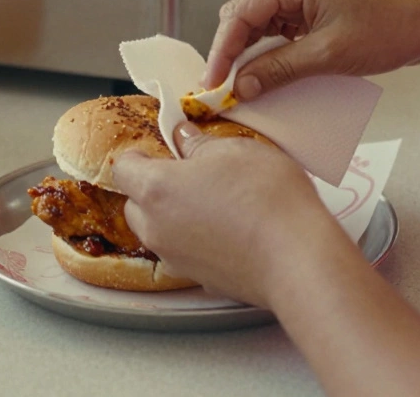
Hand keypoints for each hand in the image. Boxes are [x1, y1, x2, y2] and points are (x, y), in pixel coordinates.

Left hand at [112, 121, 341, 306]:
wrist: (296, 259)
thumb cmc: (266, 198)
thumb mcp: (235, 150)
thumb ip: (199, 144)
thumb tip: (184, 139)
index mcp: (156, 189)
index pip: (123, 169)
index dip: (138, 156)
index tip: (159, 150)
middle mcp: (156, 228)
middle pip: (136, 204)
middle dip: (154, 189)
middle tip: (190, 175)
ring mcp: (176, 259)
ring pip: (159, 232)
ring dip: (173, 217)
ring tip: (213, 202)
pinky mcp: (201, 280)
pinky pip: (186, 254)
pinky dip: (197, 241)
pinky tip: (229, 230)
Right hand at [203, 0, 419, 98]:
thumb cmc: (389, 29)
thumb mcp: (327, 56)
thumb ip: (278, 70)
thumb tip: (240, 88)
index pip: (240, 13)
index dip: (222, 51)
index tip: (211, 84)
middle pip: (244, 15)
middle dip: (232, 53)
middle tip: (222, 91)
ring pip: (258, 22)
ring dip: (250, 53)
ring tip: (242, 87)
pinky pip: (277, 24)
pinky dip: (269, 49)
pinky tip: (265, 73)